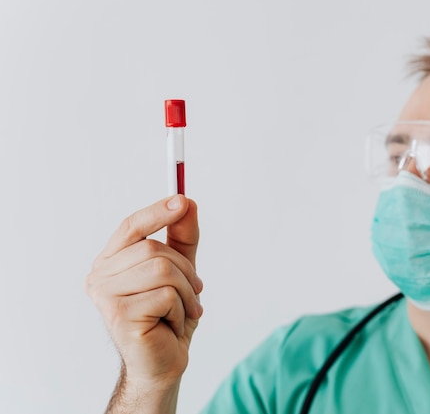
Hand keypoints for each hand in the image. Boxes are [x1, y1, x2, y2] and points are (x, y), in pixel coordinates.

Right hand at [85, 195, 202, 393]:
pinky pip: (166, 295)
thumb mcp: (181, 270)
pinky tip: (171, 325)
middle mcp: (100, 276)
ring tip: (183, 311)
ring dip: (186, 292)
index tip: (182, 200)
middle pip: (153, 249)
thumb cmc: (168, 316)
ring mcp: (105, 296)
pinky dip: (180, 310)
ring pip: (162, 269)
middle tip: (194, 292)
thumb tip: (187, 202)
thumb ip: (182, 237)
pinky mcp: (118, 315)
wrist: (163, 362)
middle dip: (186, 270)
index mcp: (111, 262)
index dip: (157, 212)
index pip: (131, 227)